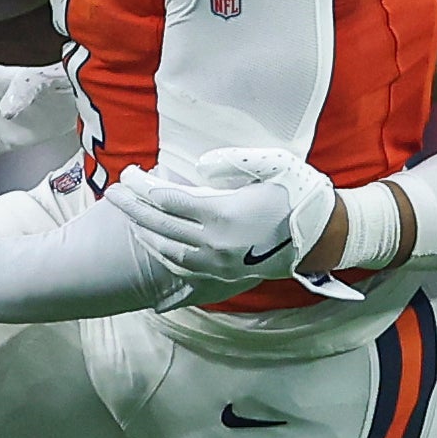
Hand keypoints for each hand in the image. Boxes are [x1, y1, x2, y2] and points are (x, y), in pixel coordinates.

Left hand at [107, 148, 349, 294]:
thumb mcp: (268, 164)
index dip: (143, 186)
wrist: (323, 235)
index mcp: (220, 213)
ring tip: (130, 219)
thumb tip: (199, 169)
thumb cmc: (298, 193)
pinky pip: (185, 271)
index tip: (129, 173)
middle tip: (113, 192)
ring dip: (145, 234)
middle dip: (132, 208)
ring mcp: (217, 264)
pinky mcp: (225, 276)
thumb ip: (229, 162)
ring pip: (168, 251)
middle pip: (159, 225)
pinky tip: (153, 250)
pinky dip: (164, 260)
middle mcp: (213, 243)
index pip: (167, 199)